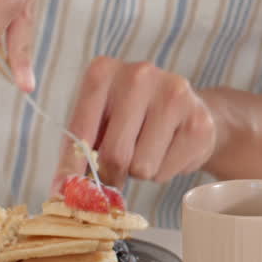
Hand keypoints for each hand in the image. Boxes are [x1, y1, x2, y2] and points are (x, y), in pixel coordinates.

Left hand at [53, 58, 217, 190]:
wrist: (187, 108)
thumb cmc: (132, 118)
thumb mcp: (99, 121)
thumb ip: (79, 150)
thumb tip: (64, 190)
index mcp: (104, 71)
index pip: (80, 130)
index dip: (71, 167)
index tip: (63, 190)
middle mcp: (139, 75)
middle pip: (114, 154)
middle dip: (112, 173)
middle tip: (116, 171)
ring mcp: (174, 95)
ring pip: (142, 167)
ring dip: (141, 171)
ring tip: (149, 149)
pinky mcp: (198, 122)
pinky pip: (166, 172)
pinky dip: (164, 171)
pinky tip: (169, 148)